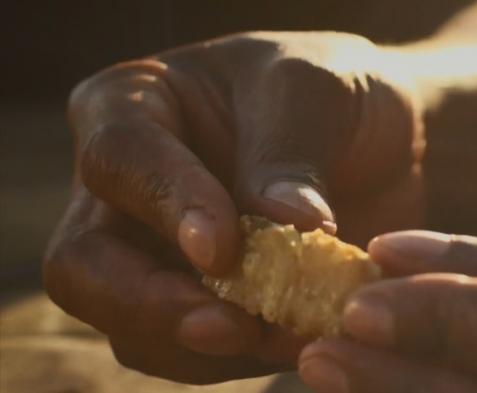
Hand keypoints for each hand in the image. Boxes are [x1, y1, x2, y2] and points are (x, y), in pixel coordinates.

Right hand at [43, 31, 421, 382]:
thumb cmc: (333, 90)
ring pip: (133, 328)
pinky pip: (193, 351)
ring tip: (287, 335)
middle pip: (85, 266)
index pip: (119, 159)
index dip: (164, 206)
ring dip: (207, 346)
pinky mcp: (201, 300)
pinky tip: (298, 340)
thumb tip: (282, 225)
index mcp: (133, 104)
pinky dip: (243, 358)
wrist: (380, 139)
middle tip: (232, 326)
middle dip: (150, 306)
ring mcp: (157, 253)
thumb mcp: (314, 89)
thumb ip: (287, 155)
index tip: (222, 249)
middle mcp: (127, 189)